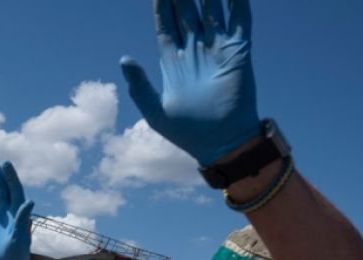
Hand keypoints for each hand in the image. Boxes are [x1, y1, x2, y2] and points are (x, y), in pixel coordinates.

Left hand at [119, 0, 259, 165]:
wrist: (221, 143)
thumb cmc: (187, 133)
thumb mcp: (155, 112)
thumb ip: (139, 86)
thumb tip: (124, 60)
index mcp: (172, 62)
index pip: (166, 24)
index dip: (162, 5)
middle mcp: (194, 50)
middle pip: (186, 11)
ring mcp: (216, 48)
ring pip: (211, 9)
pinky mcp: (238, 52)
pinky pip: (238, 20)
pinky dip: (236, 2)